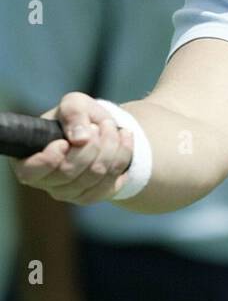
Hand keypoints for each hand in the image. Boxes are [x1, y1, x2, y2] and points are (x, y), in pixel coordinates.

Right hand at [8, 93, 133, 204]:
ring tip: (111, 127)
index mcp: (30, 160)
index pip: (30, 172)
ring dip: (110, 146)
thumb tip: (80, 138)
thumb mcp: (74, 104)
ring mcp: (69, 193)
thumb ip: (73, 114)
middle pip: (69, 171)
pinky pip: (112, 182)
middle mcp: (47, 182)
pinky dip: (123, 155)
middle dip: (92, 143)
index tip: (64, 141)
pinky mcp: (92, 196)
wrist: (102, 129)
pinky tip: (124, 138)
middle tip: (100, 125)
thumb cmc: (80, 117)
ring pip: (94, 175)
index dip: (49, 158)